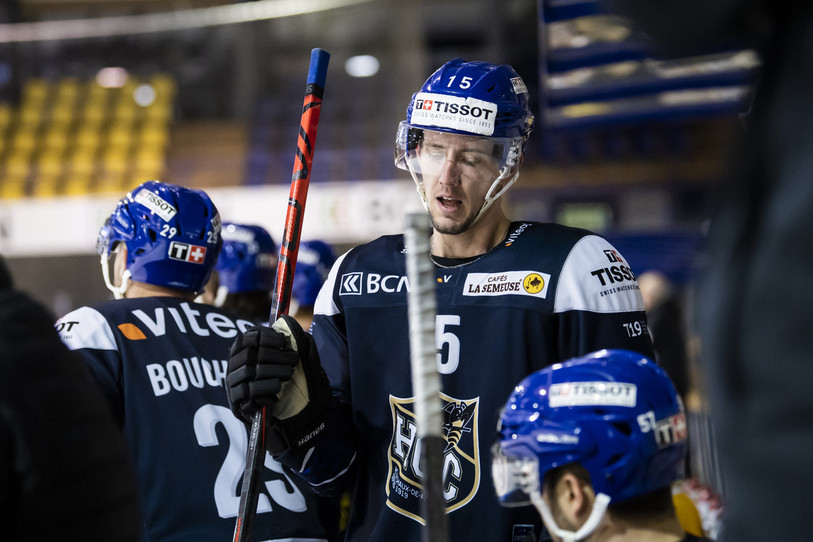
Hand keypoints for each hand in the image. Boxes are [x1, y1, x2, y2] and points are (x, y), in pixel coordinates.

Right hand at [226, 315, 331, 454]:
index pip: (246, 338)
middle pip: (248, 354)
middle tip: (293, 361)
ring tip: (289, 375)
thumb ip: (295, 342)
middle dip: (273, 355)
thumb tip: (287, 321)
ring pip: (248, 372)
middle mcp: (235, 370)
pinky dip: (266, 390)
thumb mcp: (300, 362)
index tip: (283, 341)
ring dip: (273, 371)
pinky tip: (278, 392)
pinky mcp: (238, 407)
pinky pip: (248, 394)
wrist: (297, 422)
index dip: (264, 336)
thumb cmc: (296, 388)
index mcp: (245, 356)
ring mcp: (234, 389)